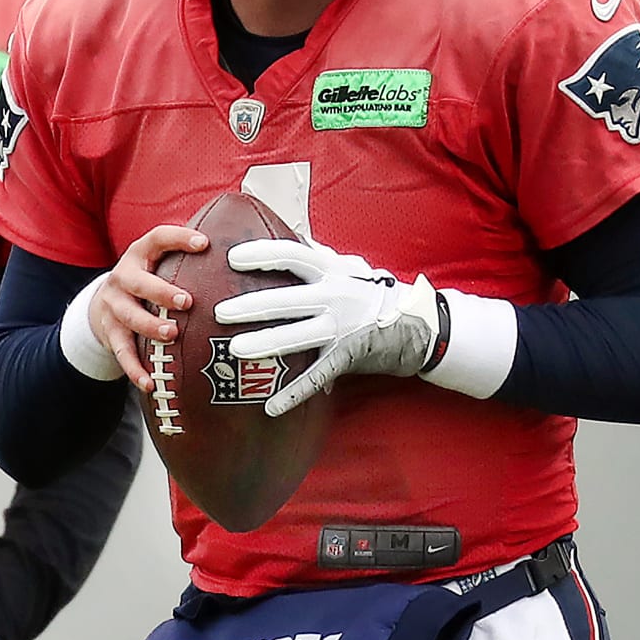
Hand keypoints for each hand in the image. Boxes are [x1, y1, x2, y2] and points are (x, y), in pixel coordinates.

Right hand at [71, 225, 207, 391]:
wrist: (102, 304)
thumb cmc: (146, 280)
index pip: (158, 239)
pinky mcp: (111, 333)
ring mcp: (114, 306)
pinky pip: (122, 352)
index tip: (204, 243)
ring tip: (172, 335)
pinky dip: (135, 369)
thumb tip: (235, 249)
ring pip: (130, 317)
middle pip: (138, 282)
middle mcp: (122, 277)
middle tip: (187, 301)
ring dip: (151, 327)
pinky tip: (151, 383)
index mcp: (140, 255)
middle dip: (161, 292)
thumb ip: (186, 255)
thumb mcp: (158, 261)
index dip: (179, 239)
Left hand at [213, 238, 442, 416]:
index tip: (232, 258)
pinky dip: (293, 394)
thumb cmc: (374, 291)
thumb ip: (317, 254)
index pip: (292, 255)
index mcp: (332, 271)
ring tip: (235, 349)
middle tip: (221, 311)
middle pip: (287, 299)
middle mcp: (336, 298)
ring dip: (264, 344)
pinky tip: (270, 407)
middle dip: (251, 305)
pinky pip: (316, 377)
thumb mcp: (348, 266)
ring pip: (297, 337)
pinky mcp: (346, 357)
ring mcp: (341, 329)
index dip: (262, 254)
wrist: (418, 324)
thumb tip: (290, 232)